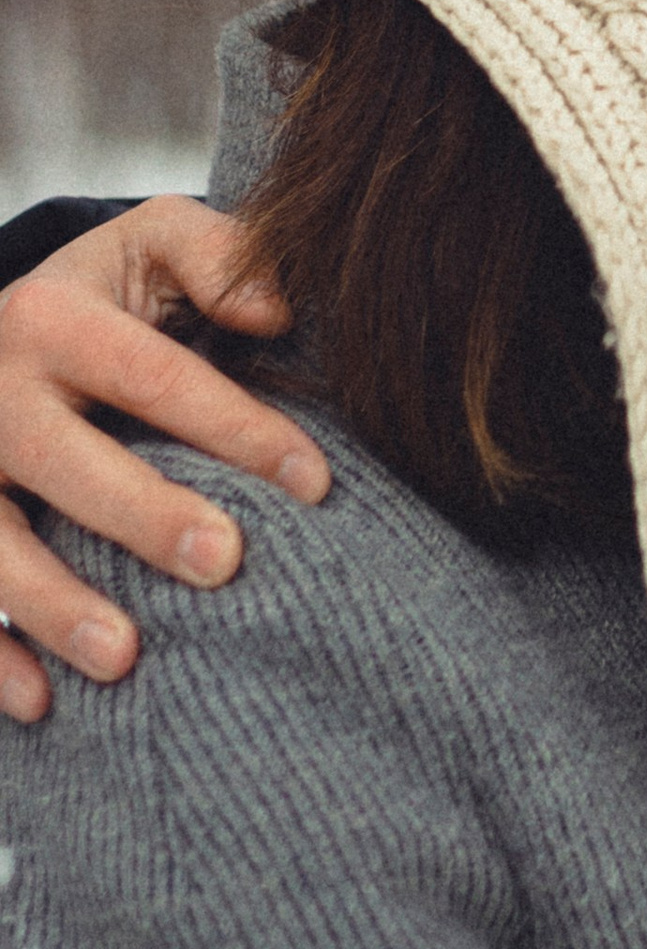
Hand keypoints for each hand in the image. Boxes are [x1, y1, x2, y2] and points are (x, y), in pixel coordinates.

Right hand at [0, 200, 313, 723]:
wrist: (2, 333)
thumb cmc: (105, 297)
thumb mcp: (152, 243)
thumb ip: (217, 256)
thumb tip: (278, 306)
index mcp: (51, 318)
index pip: (156, 377)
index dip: (237, 428)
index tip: (314, 483)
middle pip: (65, 462)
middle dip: (143, 515)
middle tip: (224, 561)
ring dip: (55, 604)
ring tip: (127, 658)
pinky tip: (42, 705)